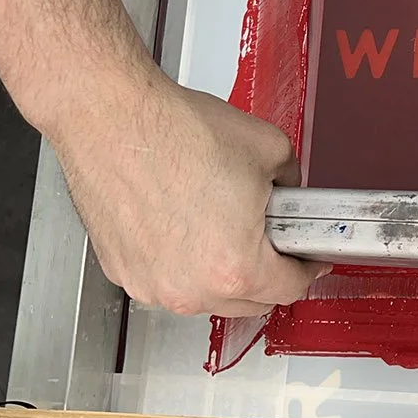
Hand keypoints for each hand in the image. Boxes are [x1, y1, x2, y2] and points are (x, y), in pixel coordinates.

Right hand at [52, 66, 323, 316]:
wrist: (111, 116)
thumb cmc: (176, 131)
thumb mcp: (272, 150)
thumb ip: (294, 188)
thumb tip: (290, 199)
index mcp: (235, 268)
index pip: (290, 288)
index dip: (307, 268)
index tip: (306, 258)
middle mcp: (190, 289)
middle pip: (249, 301)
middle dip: (266, 271)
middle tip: (266, 234)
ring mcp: (152, 285)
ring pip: (206, 295)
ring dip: (221, 271)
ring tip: (219, 222)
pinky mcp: (122, 271)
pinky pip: (167, 279)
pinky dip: (182, 262)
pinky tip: (182, 222)